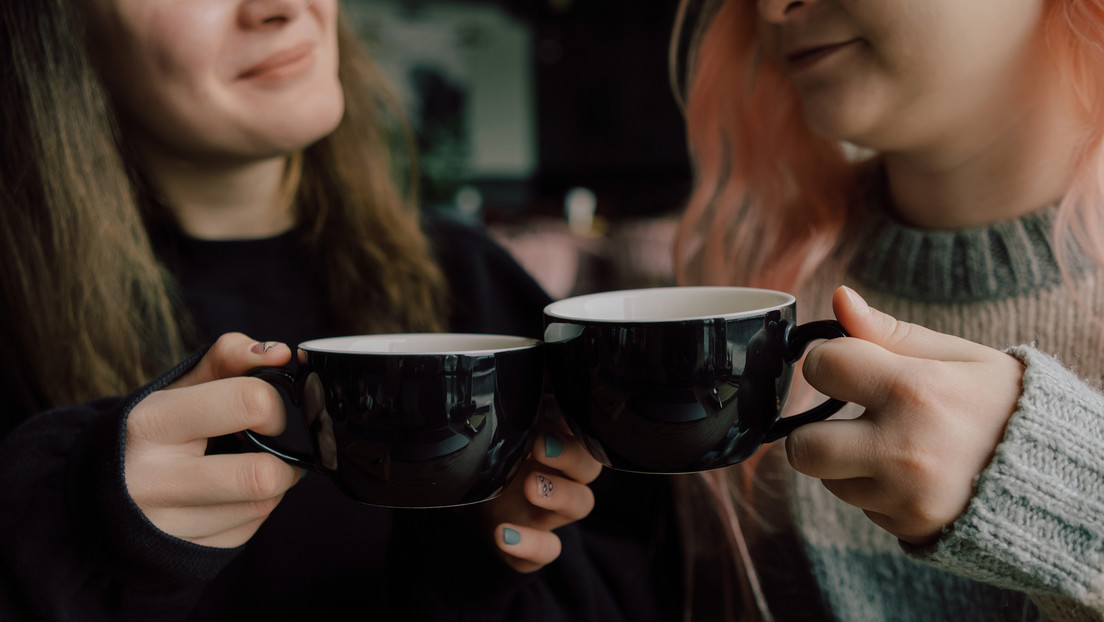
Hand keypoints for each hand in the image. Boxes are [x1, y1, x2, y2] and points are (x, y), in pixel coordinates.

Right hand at [125, 333, 302, 547]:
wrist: (99, 493)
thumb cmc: (153, 430)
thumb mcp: (180, 386)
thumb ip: (229, 358)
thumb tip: (282, 354)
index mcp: (151, 423)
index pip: (249, 404)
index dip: (273, 405)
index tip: (265, 411)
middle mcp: (154, 480)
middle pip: (261, 476)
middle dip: (283, 459)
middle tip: (270, 447)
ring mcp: (168, 525)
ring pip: (262, 505)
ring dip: (272, 484)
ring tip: (247, 466)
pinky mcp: (186, 553)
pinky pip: (250, 529)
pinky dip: (254, 508)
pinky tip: (230, 494)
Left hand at [475, 400, 602, 572]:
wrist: (464, 501)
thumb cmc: (490, 449)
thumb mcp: (497, 418)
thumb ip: (512, 390)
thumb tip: (512, 351)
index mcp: (559, 439)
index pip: (585, 429)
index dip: (573, 422)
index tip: (546, 408)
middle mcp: (564, 474)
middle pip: (589, 466)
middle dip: (568, 455)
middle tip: (539, 445)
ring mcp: (552, 511)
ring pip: (581, 505)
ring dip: (559, 495)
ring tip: (530, 486)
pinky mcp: (535, 542)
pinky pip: (548, 551)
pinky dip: (530, 546)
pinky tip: (503, 535)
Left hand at [786, 286, 1024, 545]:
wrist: (1060, 473)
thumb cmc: (1005, 403)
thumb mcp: (959, 356)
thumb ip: (892, 333)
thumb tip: (841, 299)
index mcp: (916, 391)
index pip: (824, 367)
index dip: (826, 361)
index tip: (844, 366)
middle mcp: (904, 449)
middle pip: (803, 447)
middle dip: (813, 431)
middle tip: (845, 419)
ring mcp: (906, 495)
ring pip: (830, 480)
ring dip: (846, 463)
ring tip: (892, 445)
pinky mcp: (910, 526)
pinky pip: (862, 506)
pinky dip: (876, 490)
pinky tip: (913, 474)